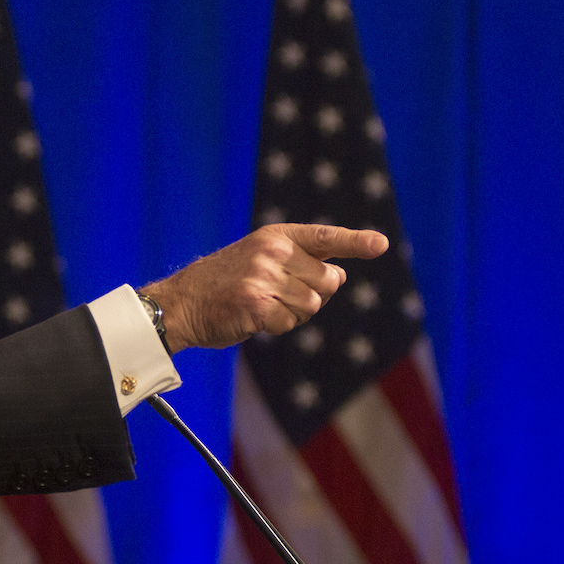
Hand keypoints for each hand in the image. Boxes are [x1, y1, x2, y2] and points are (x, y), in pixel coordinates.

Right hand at [141, 224, 389, 351]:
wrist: (182, 302)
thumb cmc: (226, 283)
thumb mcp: (263, 259)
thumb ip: (303, 262)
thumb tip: (342, 273)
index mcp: (276, 236)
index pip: (325, 237)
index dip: (355, 242)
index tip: (381, 244)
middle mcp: (272, 252)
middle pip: (327, 281)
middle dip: (313, 294)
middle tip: (279, 294)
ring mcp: (263, 277)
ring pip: (311, 305)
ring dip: (293, 313)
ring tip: (263, 305)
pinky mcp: (256, 305)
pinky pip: (290, 323)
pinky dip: (277, 327)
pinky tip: (253, 318)